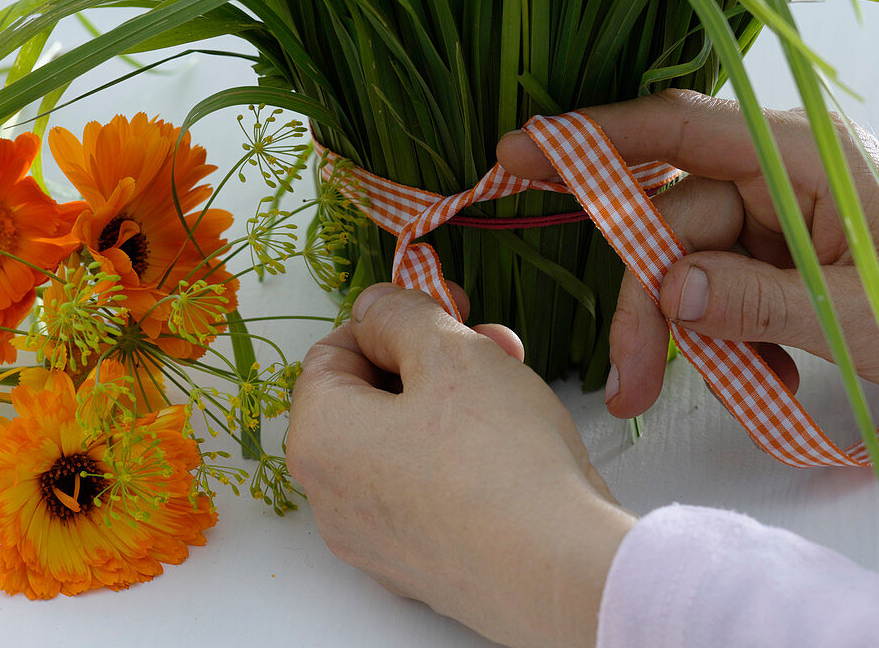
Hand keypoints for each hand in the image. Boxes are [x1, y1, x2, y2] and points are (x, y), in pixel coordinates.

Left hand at [287, 283, 633, 647]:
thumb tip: (376, 309)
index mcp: (320, 438)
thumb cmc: (502, 463)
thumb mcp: (450, 351)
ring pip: (401, 442)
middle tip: (485, 343)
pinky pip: (424, 489)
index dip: (389, 320)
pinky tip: (509, 445)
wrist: (558, 569)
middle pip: (370, 398)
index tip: (436, 309)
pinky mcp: (418, 564)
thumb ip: (399, 314)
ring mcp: (374, 538)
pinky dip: (458, 456)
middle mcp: (331, 497)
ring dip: (451, 402)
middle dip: (430, 360)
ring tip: (511, 388)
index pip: (332, 352)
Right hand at [497, 90, 878, 416]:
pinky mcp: (769, 244)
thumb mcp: (857, 317)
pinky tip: (762, 373)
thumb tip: (667, 292)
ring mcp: (769, 208)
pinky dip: (721, 334)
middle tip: (629, 382)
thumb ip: (757, 301)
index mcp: (800, 153)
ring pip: (683, 260)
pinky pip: (713, 283)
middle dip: (645, 303)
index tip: (519, 153)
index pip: (678, 130)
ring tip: (723, 390)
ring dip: (685, 331)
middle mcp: (773, 169)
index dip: (593, 138)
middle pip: (669, 222)